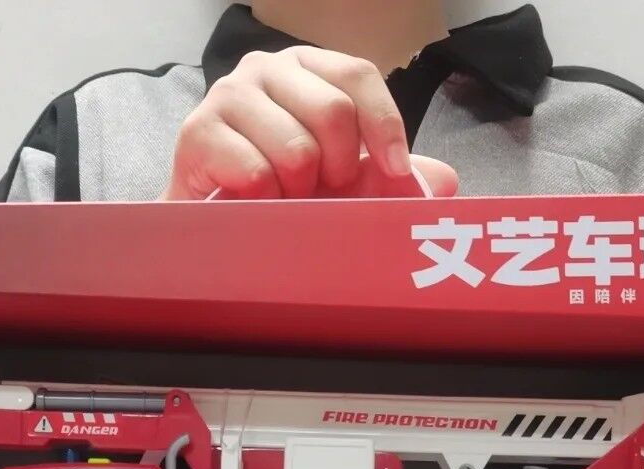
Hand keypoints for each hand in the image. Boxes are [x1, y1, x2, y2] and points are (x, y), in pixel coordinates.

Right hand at [161, 46, 456, 200]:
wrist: (210, 224)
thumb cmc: (280, 194)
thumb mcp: (342, 181)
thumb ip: (389, 176)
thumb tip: (445, 183)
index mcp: (307, 68)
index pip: (357, 76)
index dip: (384, 124)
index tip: (397, 171)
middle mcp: (266, 69)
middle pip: (332, 112)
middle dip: (339, 169)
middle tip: (324, 192)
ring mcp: (229, 96)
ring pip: (296, 150)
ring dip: (299, 193)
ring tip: (284, 200)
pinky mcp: (198, 132)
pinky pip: (257, 174)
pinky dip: (267, 205)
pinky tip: (256, 207)